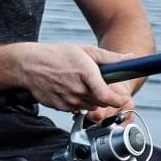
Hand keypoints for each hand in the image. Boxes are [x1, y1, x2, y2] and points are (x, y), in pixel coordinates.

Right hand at [16, 43, 134, 118]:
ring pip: (89, 107)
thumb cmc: (57, 55)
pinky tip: (70, 89)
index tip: (121, 98)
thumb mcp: (85, 51)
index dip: (118, 100)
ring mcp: (68, 100)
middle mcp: (77, 90)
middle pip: (100, 102)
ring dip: (91, 99)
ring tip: (81, 84)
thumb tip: (131, 58)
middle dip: (104, 96)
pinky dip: (77, 102)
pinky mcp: (60, 107)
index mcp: (86, 74)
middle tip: (98, 85)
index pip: (107, 96)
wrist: (29, 65)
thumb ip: (110, 57)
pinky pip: (76, 109)